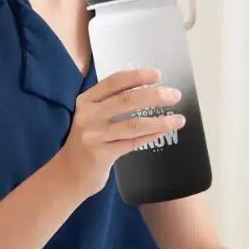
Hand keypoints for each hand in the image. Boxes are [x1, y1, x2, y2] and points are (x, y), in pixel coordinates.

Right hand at [56, 68, 185, 196]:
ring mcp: (94, 136)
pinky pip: (132, 143)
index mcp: (86, 100)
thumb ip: (112, 102)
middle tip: (175, 95)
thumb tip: (149, 90)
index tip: (158, 74)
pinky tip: (164, 131)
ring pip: (133, 124)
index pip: (114, 82)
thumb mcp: (93, 116)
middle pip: (126, 100)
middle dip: (154, 96)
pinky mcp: (101, 155)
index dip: (137, 76)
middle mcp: (88, 115)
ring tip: (179, 119)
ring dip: (160, 121)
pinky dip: (151, 136)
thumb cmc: (88, 140)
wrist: (69, 173)